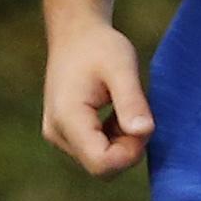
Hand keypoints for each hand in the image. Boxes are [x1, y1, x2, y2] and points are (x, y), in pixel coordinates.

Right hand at [41, 22, 154, 175]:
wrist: (76, 34)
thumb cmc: (100, 46)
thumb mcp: (122, 67)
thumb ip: (132, 101)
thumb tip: (144, 132)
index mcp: (67, 118)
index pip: (102, 165)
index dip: (130, 153)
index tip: (142, 123)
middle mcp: (57, 133)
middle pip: (102, 167)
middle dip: (128, 147)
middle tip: (136, 112)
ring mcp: (59, 136)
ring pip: (100, 161)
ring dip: (122, 142)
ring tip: (123, 107)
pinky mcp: (65, 135)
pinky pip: (96, 152)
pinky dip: (114, 139)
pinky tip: (115, 113)